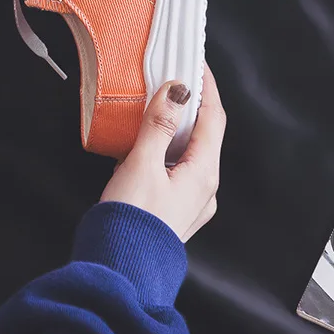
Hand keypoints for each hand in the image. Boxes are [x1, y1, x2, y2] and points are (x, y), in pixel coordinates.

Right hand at [100, 64, 225, 241]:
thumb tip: (177, 90)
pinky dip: (165, 145)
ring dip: (176, 124)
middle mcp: (204, 187)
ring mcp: (190, 200)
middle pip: (204, 133)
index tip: (198, 63)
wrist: (119, 269)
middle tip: (174, 76)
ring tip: (157, 102)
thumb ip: (158, 124)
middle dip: (191, 103)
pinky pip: (176, 166)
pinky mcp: (173, 207)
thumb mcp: (142, 164)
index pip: (214, 118)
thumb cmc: (131, 220)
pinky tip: (145, 141)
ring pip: (189, 150)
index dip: (208, 88)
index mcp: (203, 173)